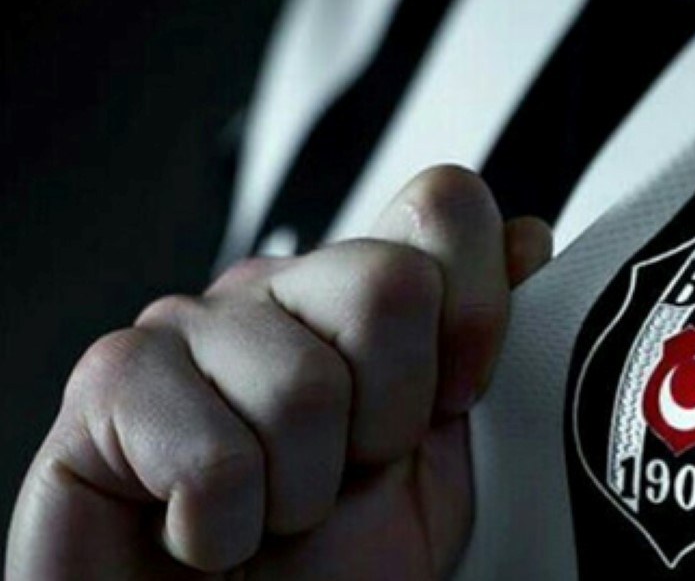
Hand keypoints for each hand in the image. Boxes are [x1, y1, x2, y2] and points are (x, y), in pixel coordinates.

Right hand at [6, 166, 551, 579]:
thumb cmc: (327, 565)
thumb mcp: (442, 461)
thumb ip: (482, 347)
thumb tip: (528, 237)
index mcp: (362, 295)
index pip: (444, 206)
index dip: (479, 306)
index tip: (461, 396)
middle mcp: (277, 288)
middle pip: (389, 282)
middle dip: (391, 416)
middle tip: (349, 473)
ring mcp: (187, 324)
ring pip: (305, 386)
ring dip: (304, 492)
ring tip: (272, 514)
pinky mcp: (110, 382)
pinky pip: (215, 458)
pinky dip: (225, 530)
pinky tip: (207, 533)